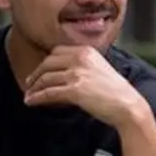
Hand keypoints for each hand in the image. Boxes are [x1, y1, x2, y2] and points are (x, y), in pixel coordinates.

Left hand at [24, 45, 149, 127]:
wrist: (127, 104)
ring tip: (28, 95)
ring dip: (34, 88)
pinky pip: (48, 93)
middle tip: (30, 83)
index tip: (40, 70)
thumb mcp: (99, 69)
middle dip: (36, 73)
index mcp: (86, 51)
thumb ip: (83, 66)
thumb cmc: (116, 91)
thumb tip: (64, 74)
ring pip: (46, 78)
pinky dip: (37, 98)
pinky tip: (31, 102)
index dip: (46, 62)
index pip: (57, 52)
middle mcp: (80, 58)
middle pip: (48, 63)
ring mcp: (76, 74)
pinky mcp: (74, 90)